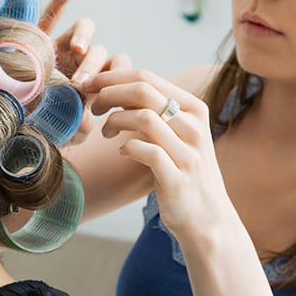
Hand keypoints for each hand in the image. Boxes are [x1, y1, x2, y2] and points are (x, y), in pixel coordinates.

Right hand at [39, 0, 131, 144]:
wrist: (18, 118)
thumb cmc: (45, 123)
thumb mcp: (66, 129)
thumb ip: (79, 126)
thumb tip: (88, 124)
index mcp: (97, 79)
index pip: (117, 70)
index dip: (116, 80)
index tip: (103, 98)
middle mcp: (83, 60)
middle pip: (99, 52)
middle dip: (93, 68)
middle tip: (79, 85)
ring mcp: (64, 46)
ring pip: (83, 29)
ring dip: (83, 36)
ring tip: (77, 50)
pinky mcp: (41, 39)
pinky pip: (51, 15)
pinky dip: (61, 0)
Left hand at [82, 69, 236, 239]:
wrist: (206, 217)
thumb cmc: (182, 170)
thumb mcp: (174, 134)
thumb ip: (153, 111)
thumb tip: (116, 87)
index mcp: (193, 108)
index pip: (147, 78)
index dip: (112, 77)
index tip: (88, 83)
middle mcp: (194, 126)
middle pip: (143, 91)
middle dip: (108, 93)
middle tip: (92, 107)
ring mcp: (188, 152)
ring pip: (143, 117)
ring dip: (114, 121)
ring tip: (105, 132)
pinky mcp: (177, 178)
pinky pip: (145, 151)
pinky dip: (126, 148)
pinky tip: (121, 153)